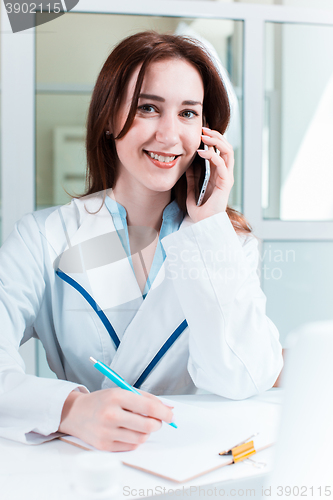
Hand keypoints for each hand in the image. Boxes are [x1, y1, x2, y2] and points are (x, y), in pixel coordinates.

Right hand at [58, 388, 173, 451]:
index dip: (163, 412)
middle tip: (157, 421)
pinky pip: (131, 446)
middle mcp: (111, 414)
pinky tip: (128, 431)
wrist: (75, 413)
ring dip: (146, 432)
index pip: (148, 407)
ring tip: (139, 424)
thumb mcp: (122, 391)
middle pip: (147, 425)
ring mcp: (107, 432)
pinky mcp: (104, 446)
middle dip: (157, 424)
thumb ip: (146, 399)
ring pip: (141, 438)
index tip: (170, 415)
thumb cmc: (103, 401)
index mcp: (116, 397)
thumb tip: (168, 409)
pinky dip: (135, 439)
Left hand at [186, 126, 233, 221]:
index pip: (219, 151)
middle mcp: (224, 174)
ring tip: (205, 135)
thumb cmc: (200, 214)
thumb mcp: (191, 192)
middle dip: (216, 136)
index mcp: (217, 175)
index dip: (212, 140)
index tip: (199, 132)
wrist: (204, 227)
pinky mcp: (226, 183)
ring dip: (217, 141)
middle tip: (203, 129)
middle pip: (226, 147)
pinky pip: (222, 164)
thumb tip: (187, 166)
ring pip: (228, 152)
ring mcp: (226, 178)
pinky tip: (202, 152)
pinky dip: (213, 155)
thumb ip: (191, 179)